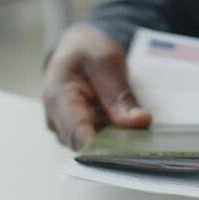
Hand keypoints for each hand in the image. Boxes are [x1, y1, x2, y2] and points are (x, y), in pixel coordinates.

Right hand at [42, 26, 151, 149]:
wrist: (78, 48)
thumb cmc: (88, 51)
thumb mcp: (108, 63)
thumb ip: (121, 95)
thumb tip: (140, 121)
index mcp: (58, 97)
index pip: (77, 134)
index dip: (102, 148)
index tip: (128, 151)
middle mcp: (57, 119)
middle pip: (86, 145)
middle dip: (114, 144)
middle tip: (142, 135)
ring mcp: (66, 128)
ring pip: (93, 147)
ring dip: (115, 141)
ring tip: (136, 128)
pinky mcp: (79, 132)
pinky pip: (98, 142)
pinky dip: (114, 137)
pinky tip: (129, 128)